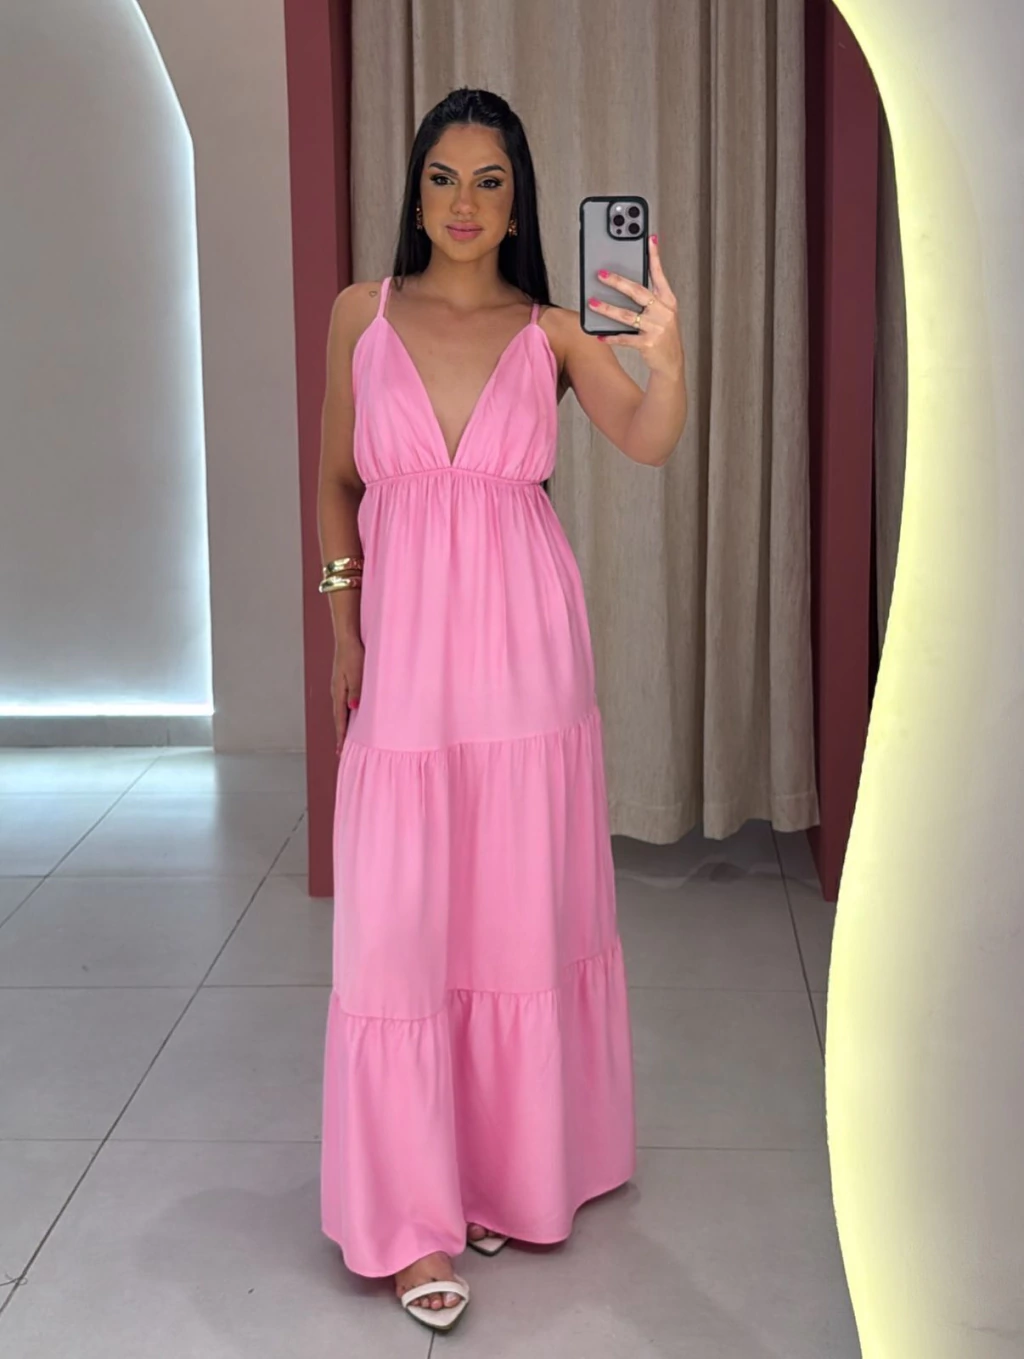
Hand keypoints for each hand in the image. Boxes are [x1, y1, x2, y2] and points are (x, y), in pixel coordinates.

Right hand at [332, 637, 363, 752]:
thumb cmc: (354, 654)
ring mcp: (339, 686)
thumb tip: (353, 708)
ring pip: (341, 710)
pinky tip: (350, 714)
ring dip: (343, 724)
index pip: (340, 718)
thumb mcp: (357, 673)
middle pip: (338, 717)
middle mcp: (337, 691)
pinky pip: (344, 701)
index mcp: (339, 692)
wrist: (347, 638)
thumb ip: (356, 691)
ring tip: (345, 736)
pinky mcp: (344, 681)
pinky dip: (346, 712)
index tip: (341, 750)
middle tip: (341, 750)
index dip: (341, 735)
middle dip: (340, 733)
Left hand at [587, 235, 683, 378]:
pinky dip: (611, 336)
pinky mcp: (648, 344)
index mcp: (668, 301)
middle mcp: (664, 312)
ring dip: (607, 308)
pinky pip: (625, 338)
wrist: (671, 362)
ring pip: (627, 315)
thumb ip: (649, 298)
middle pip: (638, 292)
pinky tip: (599, 334)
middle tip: (601, 274)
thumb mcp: (662, 313)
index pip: (659, 275)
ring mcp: (657, 328)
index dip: (654, 257)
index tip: (649, 239)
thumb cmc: (663, 334)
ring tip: (593, 303)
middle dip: (618, 281)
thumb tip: (623, 284)